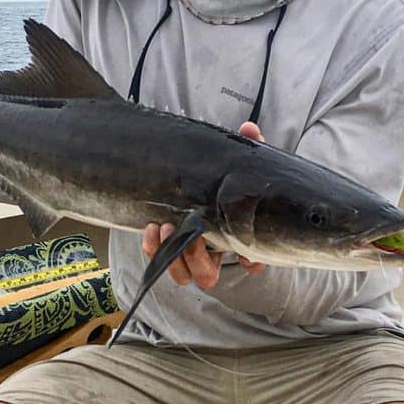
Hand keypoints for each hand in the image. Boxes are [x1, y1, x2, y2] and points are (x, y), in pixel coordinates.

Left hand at [141, 121, 266, 287]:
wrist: (187, 183)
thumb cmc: (220, 179)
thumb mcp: (235, 162)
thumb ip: (246, 146)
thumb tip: (249, 129)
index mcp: (236, 236)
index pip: (252, 260)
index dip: (251, 262)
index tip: (246, 257)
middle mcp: (211, 252)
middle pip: (207, 275)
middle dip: (196, 258)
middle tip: (191, 233)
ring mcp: (187, 254)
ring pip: (182, 275)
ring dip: (172, 257)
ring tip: (166, 226)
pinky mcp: (166, 248)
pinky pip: (158, 260)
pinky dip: (152, 248)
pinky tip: (151, 228)